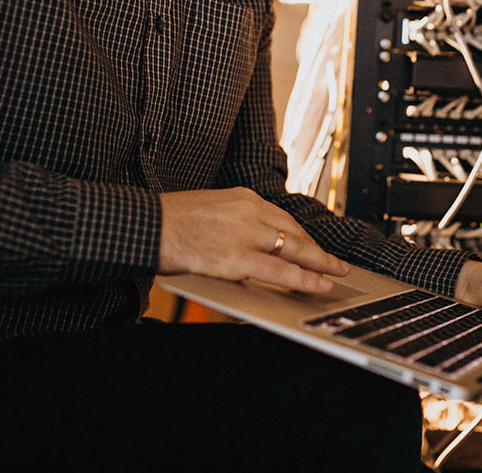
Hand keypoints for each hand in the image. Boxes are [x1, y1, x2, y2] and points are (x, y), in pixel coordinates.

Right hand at [158, 187, 348, 293]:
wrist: (145, 224)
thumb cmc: (169, 220)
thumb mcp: (209, 210)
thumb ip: (233, 223)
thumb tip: (247, 245)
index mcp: (243, 198)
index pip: (282, 218)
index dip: (301, 235)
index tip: (312, 244)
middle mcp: (250, 211)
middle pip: (295, 231)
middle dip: (318, 249)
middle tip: (336, 261)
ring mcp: (246, 234)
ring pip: (295, 249)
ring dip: (319, 263)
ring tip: (336, 273)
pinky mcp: (237, 258)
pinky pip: (280, 271)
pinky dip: (304, 278)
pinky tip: (319, 284)